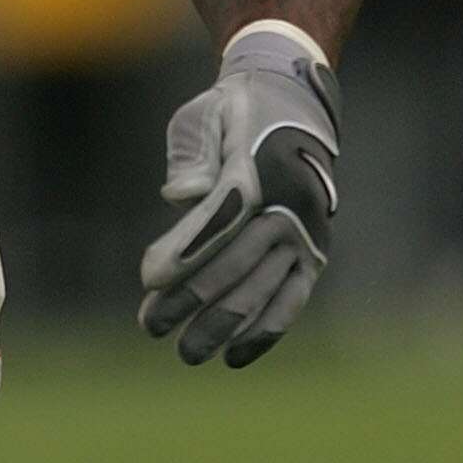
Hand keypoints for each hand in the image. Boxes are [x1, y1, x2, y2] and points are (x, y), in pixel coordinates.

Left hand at [139, 26, 339, 367]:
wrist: (294, 105)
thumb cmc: (233, 112)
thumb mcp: (204, 115)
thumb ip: (192, 154)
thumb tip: (181, 196)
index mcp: (261, 166)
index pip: (221, 216)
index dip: (186, 250)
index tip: (148, 277)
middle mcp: (291, 204)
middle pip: (236, 261)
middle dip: (190, 298)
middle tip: (150, 326)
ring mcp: (306, 234)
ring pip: (261, 288)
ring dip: (221, 325)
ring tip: (185, 352)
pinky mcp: (314, 255)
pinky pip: (292, 300)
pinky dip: (265, 331)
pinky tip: (233, 358)